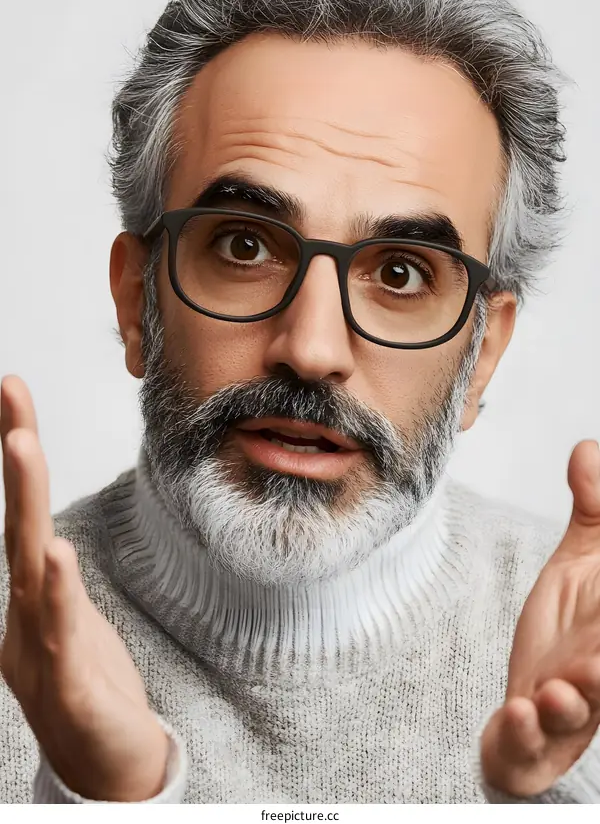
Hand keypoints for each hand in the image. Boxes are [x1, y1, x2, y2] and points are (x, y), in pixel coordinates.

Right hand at [0, 375, 168, 800]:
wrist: (100, 766)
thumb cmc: (86, 689)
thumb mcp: (68, 624)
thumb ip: (54, 584)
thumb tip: (46, 545)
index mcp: (32, 593)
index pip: (22, 513)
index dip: (18, 455)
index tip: (13, 394)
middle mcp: (27, 611)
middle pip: (18, 520)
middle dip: (16, 453)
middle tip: (10, 391)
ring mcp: (41, 646)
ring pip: (31, 564)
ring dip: (26, 500)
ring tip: (23, 442)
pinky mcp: (69, 685)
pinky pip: (61, 630)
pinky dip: (57, 591)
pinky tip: (55, 554)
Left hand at [481, 439, 599, 795]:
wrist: (529, 699)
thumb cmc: (571, 629)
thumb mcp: (583, 561)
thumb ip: (595, 510)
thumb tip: (586, 447)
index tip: (596, 589)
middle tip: (594, 662)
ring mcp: (572, 710)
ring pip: (583, 713)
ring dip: (573, 702)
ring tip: (559, 689)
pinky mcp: (534, 739)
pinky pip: (534, 747)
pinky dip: (526, 734)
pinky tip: (518, 711)